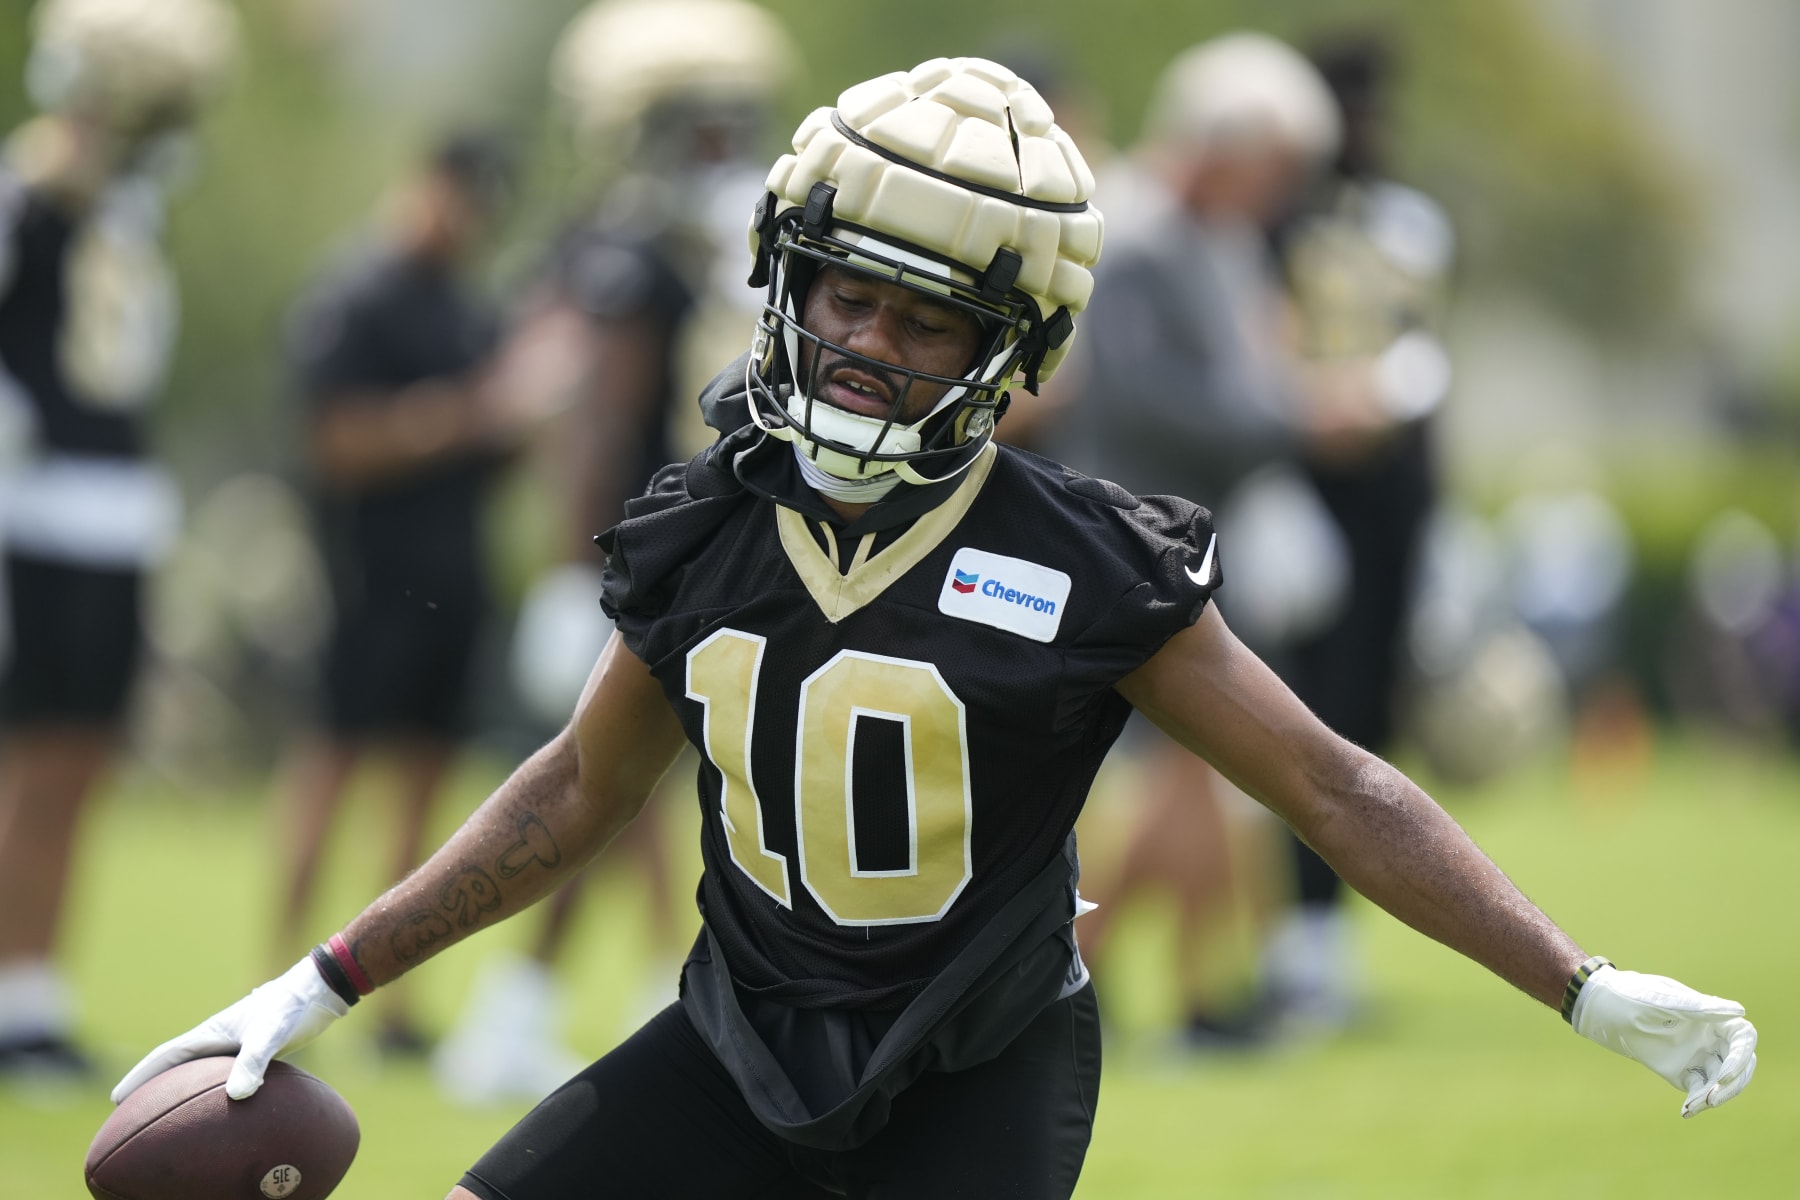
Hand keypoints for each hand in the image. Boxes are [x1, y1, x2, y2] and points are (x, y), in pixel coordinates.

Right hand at [111, 957, 348, 1103]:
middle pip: (176, 1065)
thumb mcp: (272, 1034)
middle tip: (131, 1111)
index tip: (117, 1098)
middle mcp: (218, 1037)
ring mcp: (236, 1042)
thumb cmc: (293, 1006)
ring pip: (200, 1070)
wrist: (320, 989)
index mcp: (211, 1032)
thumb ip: (254, 1062)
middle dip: (152, 1086)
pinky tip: (226, 1107)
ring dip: (182, 1088)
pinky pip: (226, 1074)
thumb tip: (237, 1096)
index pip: (166, 1057)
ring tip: (170, 1112)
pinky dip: (217, 1090)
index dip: (140, 1077)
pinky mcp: (256, 1049)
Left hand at [1571, 964, 1757, 1117]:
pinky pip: (1697, 1090)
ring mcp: (1695, 1055)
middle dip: (1732, 1085)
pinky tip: (1687, 1111)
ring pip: (1720, 1081)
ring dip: (1714, 1096)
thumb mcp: (1663, 1000)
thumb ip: (1699, 1008)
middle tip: (1711, 1098)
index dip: (1742, 1057)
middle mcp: (1709, 1038)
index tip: (1726, 1074)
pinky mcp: (1679, 1071)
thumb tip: (1741, 1011)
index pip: (1743, 1039)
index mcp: (1711, 1016)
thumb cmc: (1633, 995)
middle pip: (1739, 1065)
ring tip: (1694, 1106)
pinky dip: (1697, 1102)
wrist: (1601, 1007)